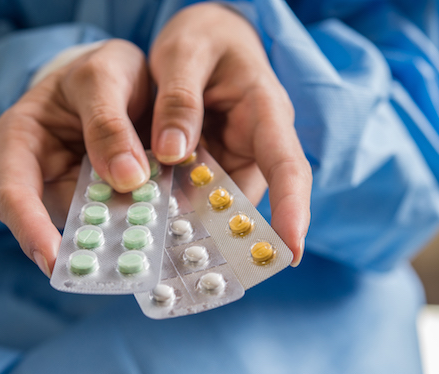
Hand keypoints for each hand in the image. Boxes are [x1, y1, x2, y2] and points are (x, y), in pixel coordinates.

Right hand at [0, 40, 151, 276]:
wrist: (120, 74)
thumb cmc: (99, 68)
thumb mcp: (103, 77)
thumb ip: (109, 123)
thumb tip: (127, 180)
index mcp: (17, 139)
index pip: (14, 192)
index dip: (30, 228)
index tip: (52, 260)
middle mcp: (37, 172)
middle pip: (50, 219)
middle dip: (83, 243)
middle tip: (113, 268)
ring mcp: (71, 188)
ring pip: (88, 224)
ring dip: (116, 236)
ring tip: (144, 252)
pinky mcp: (101, 198)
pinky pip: (116, 218)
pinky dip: (135, 223)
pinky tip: (159, 231)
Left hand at [149, 3, 311, 265]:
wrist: (202, 36)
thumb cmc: (203, 38)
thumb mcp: (185, 52)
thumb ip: (179, 98)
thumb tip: (172, 154)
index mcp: (265, 112)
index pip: (288, 166)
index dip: (293, 211)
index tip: (291, 253)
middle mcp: (253, 145)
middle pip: (248, 200)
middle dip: (227, 239)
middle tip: (199, 271)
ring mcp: (229, 160)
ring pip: (216, 205)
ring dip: (193, 230)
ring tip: (164, 259)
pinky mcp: (205, 168)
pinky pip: (193, 197)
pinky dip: (173, 212)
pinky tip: (146, 227)